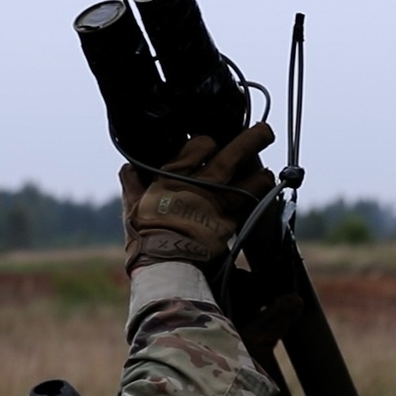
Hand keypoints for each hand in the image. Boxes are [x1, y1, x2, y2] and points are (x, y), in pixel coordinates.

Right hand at [121, 123, 275, 272]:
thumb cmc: (145, 236)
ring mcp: (219, 205)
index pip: (200, 145)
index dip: (207, 142)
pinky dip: (257, 204)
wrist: (163, 264)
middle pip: (232, 155)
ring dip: (261, 176)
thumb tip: (127, 169)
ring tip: (268, 173)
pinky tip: (263, 200)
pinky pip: (249, 209)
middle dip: (251, 140)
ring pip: (249, 182)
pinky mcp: (230, 225)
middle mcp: (201, 186)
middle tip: (264, 131)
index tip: (210, 144)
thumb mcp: (133, 208)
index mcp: (176, 176)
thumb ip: (133, 185)